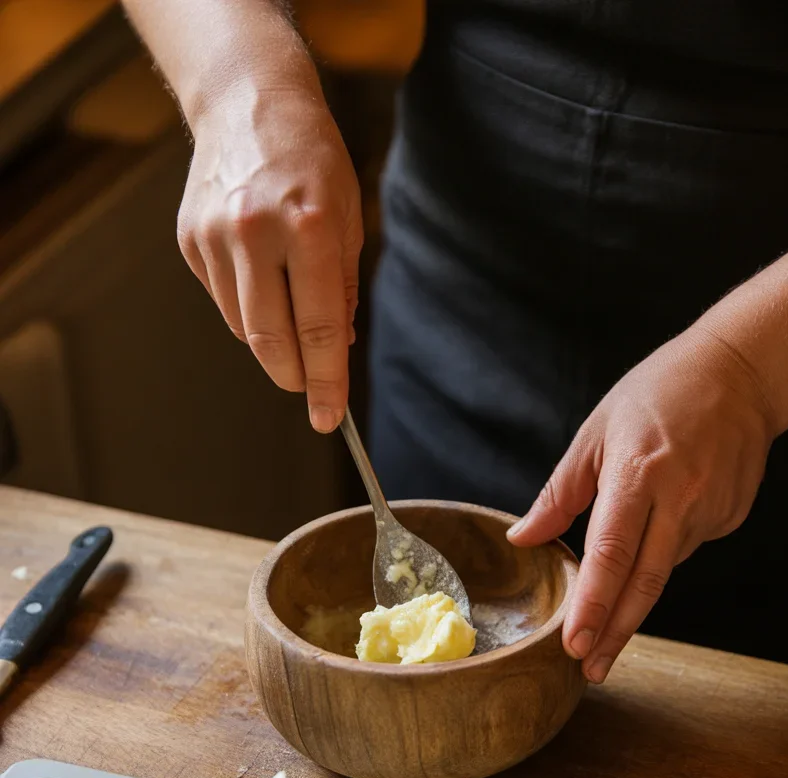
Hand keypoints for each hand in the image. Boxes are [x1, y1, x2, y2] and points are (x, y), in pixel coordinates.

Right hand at [177, 78, 362, 432]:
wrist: (249, 100)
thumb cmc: (312, 159)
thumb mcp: (347, 217)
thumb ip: (343, 288)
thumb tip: (337, 349)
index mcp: (307, 227)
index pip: (319, 329)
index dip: (325, 382)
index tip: (328, 417)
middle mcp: (256, 232)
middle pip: (271, 341)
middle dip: (293, 377)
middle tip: (309, 390)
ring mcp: (215, 236)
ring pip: (243, 327)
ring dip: (271, 340)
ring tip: (289, 310)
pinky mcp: (190, 239)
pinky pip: (223, 299)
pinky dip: (247, 306)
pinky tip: (259, 276)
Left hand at [508, 327, 776, 682]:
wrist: (741, 372)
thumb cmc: (660, 392)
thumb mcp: (596, 432)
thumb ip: (560, 493)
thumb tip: (523, 538)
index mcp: (639, 475)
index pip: (610, 556)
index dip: (592, 606)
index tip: (575, 646)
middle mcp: (680, 499)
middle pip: (643, 584)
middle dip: (614, 633)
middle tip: (591, 669)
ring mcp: (712, 511)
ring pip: (663, 569)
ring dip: (634, 592)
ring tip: (610, 604)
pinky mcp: (730, 518)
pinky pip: (685, 548)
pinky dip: (663, 549)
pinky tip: (662, 523)